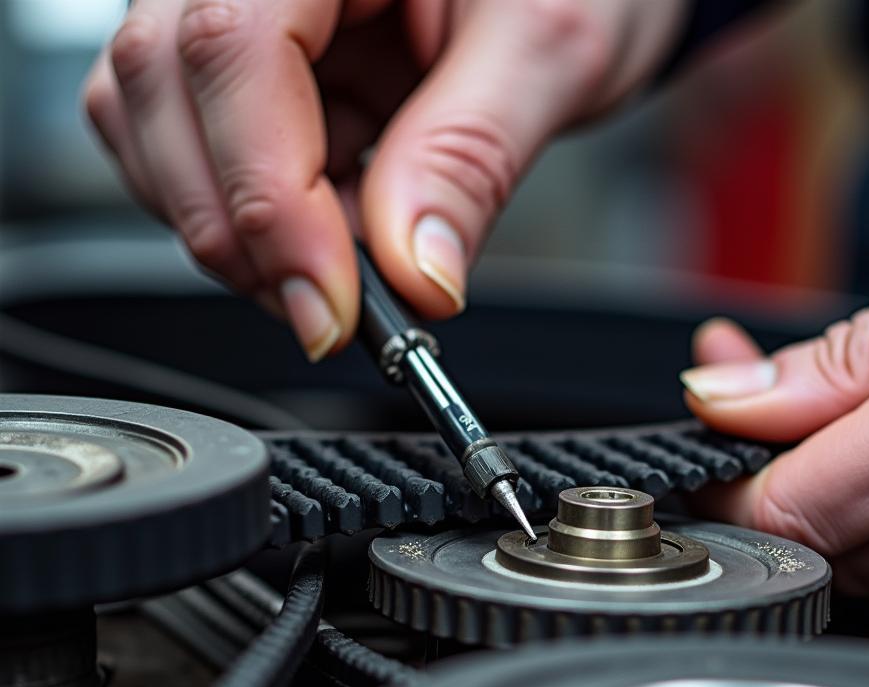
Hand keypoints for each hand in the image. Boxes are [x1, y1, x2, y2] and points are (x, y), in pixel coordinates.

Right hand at [83, 0, 685, 359]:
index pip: (236, 49)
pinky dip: (249, 218)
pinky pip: (200, 147)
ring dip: (235, 232)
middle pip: (164, 89)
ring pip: (158, 126)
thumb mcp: (549, 50)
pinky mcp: (259, 68)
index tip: (330, 304)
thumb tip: (414, 275)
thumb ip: (469, 157)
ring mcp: (244, 8)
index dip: (270, 197)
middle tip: (329, 314)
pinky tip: (322, 238)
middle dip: (241, 232)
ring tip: (337, 275)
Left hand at [680, 204, 868, 621]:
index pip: (785, 508)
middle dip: (767, 487)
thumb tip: (724, 394)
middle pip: (815, 550)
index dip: (724, 484)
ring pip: (867, 574)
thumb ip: (841, 358)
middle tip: (759, 412)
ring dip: (831, 511)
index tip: (709, 442)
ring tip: (845, 428)